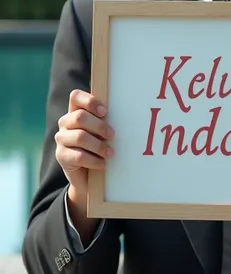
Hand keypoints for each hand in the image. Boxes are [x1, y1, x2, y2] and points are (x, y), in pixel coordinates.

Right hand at [55, 89, 114, 205]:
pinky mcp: (61, 156)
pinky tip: (103, 164)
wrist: (89, 177)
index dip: (90, 101)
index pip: (75, 96)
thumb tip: (127, 112)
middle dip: (99, 126)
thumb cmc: (100, 148)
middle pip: (80, 117)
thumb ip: (106, 120)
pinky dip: (94, 161)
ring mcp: (61, 139)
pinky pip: (78, 156)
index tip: (105, 112)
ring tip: (111, 153)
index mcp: (76, 111)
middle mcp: (65, 122)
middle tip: (112, 135)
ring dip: (99, 145)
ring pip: (80, 137)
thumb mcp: (103, 132)